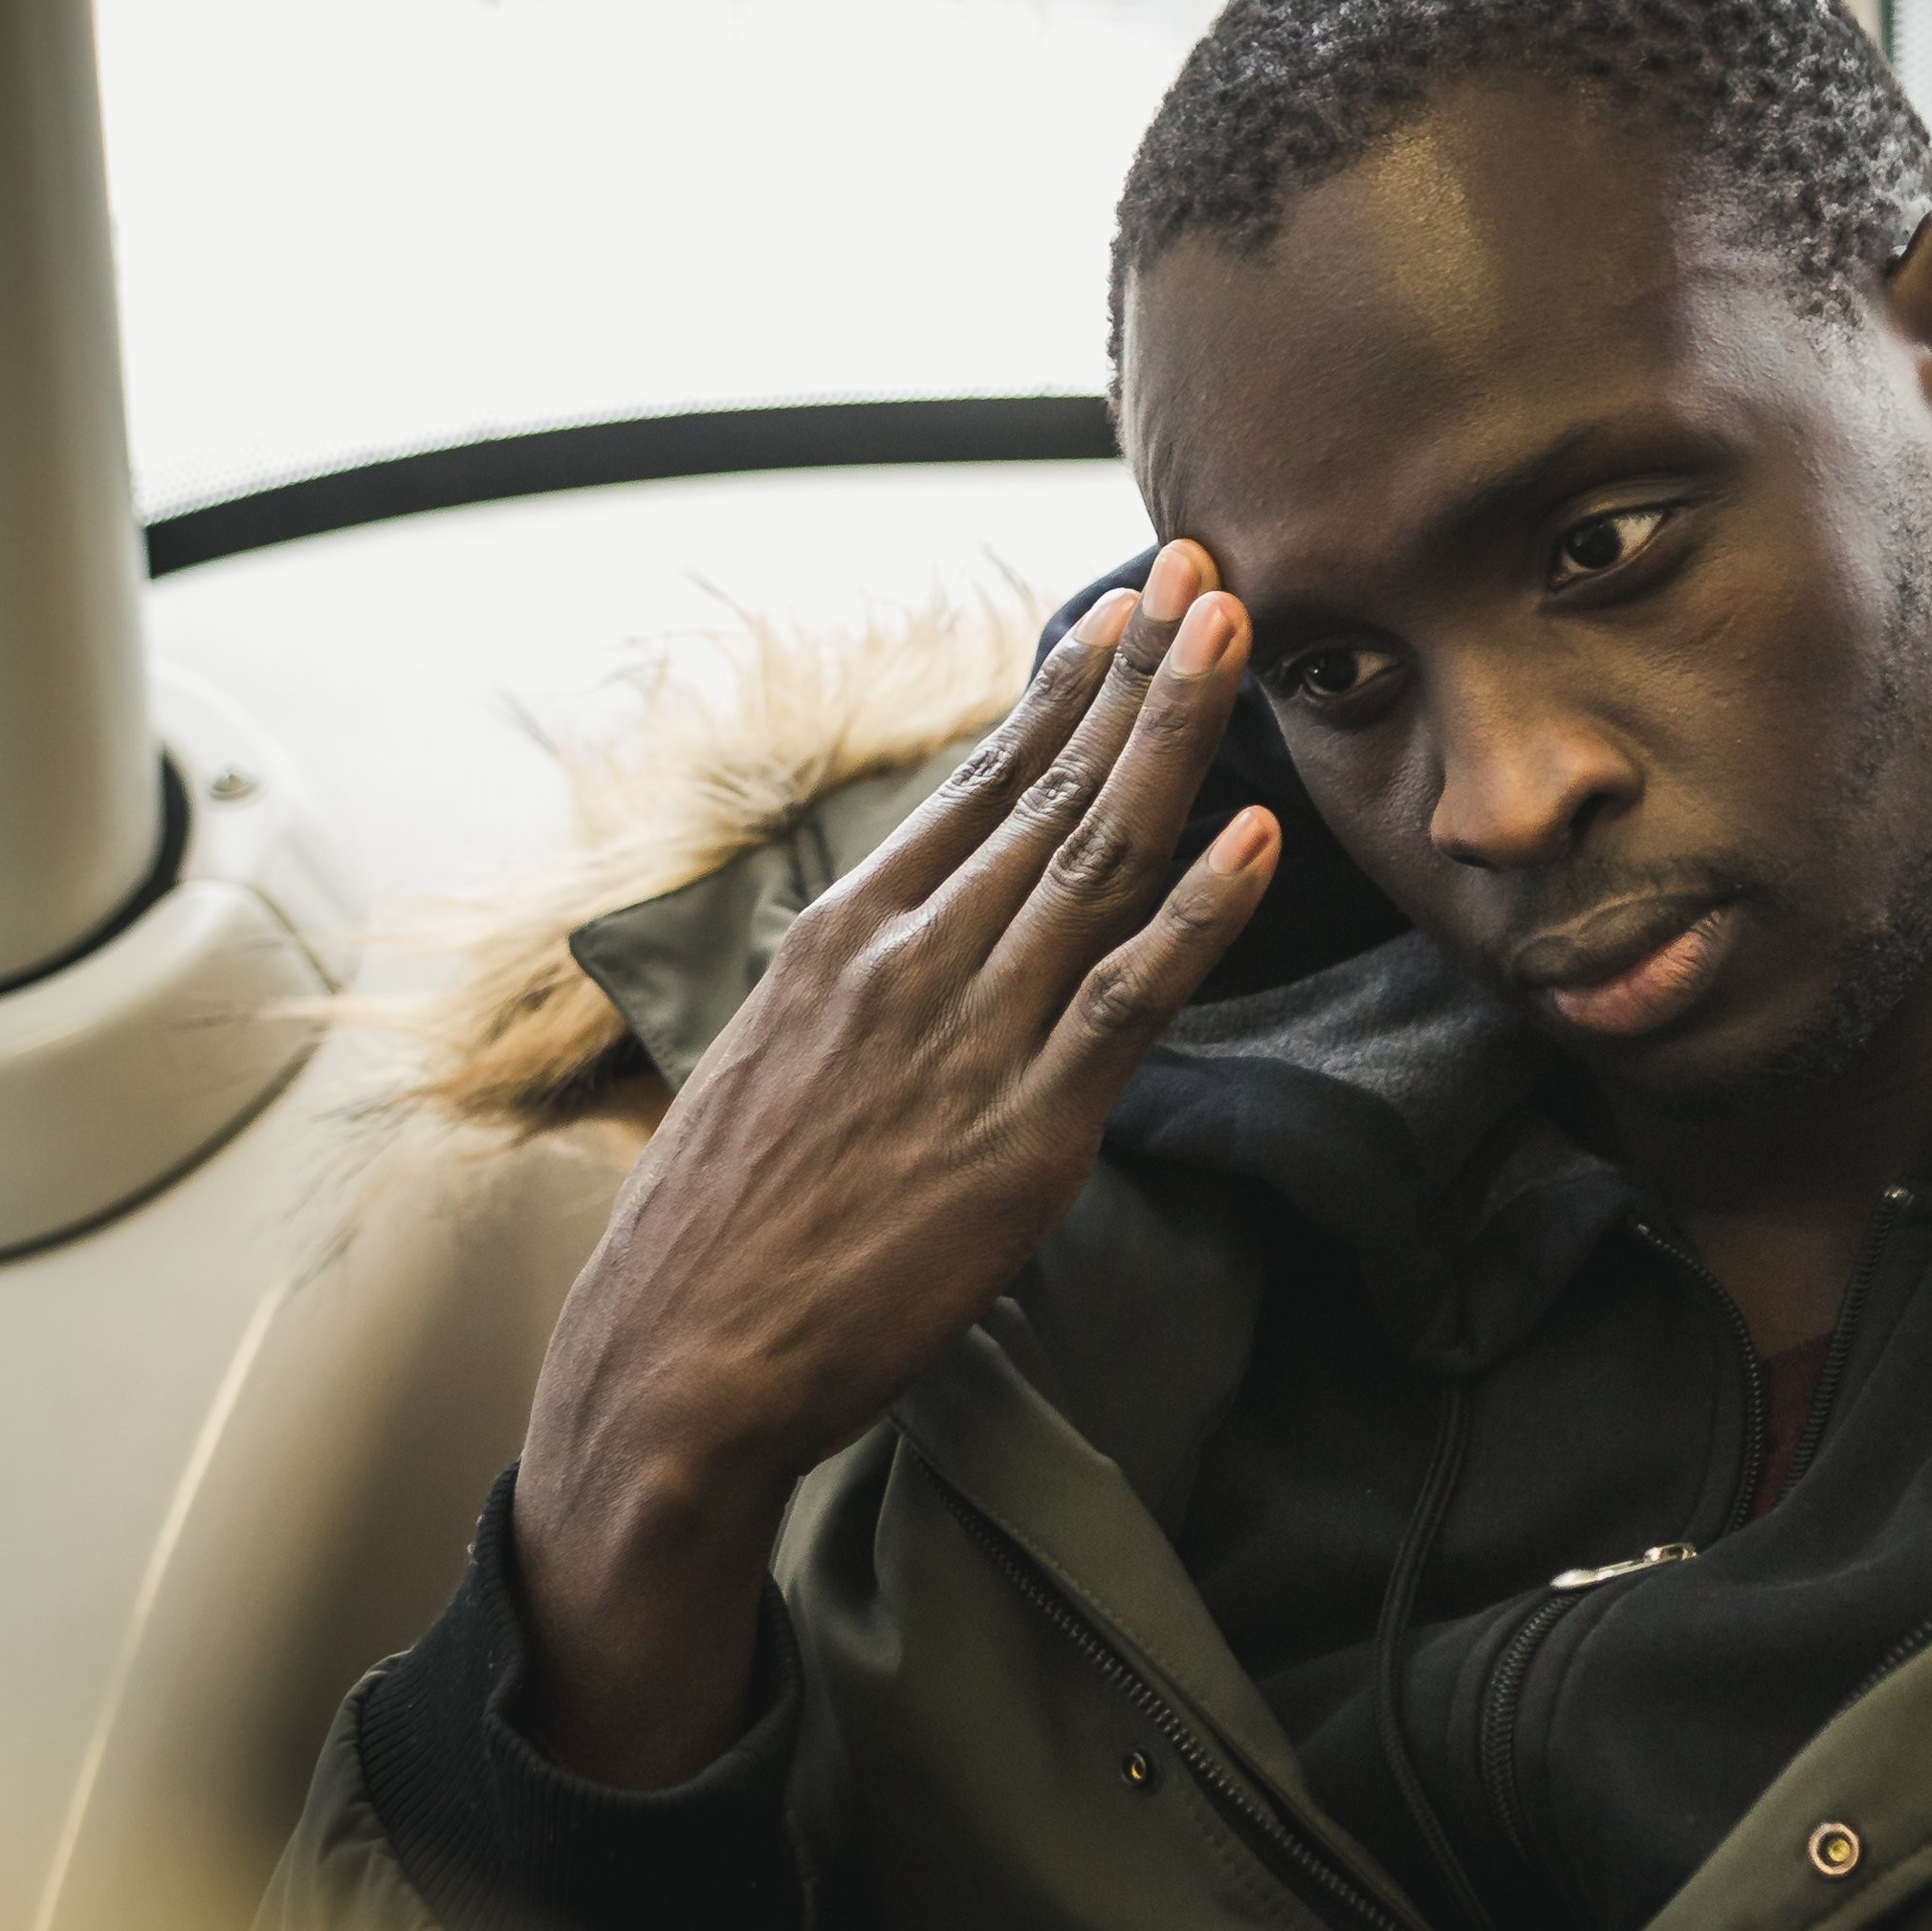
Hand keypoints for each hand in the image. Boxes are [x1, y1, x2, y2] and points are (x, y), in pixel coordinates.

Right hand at [510, 544, 1279, 1782]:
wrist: (675, 1360)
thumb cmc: (714, 1235)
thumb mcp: (768, 1068)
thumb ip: (849, 1002)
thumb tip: (898, 969)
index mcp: (842, 937)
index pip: (977, 786)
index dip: (1064, 691)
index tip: (1122, 611)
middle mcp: (905, 961)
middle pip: (1049, 791)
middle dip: (1139, 673)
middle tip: (1205, 570)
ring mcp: (965, 1040)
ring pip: (1094, 860)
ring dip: (1176, 741)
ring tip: (1235, 640)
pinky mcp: (1021, 1136)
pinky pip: (1126, 1002)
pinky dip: (1197, 916)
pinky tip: (1256, 839)